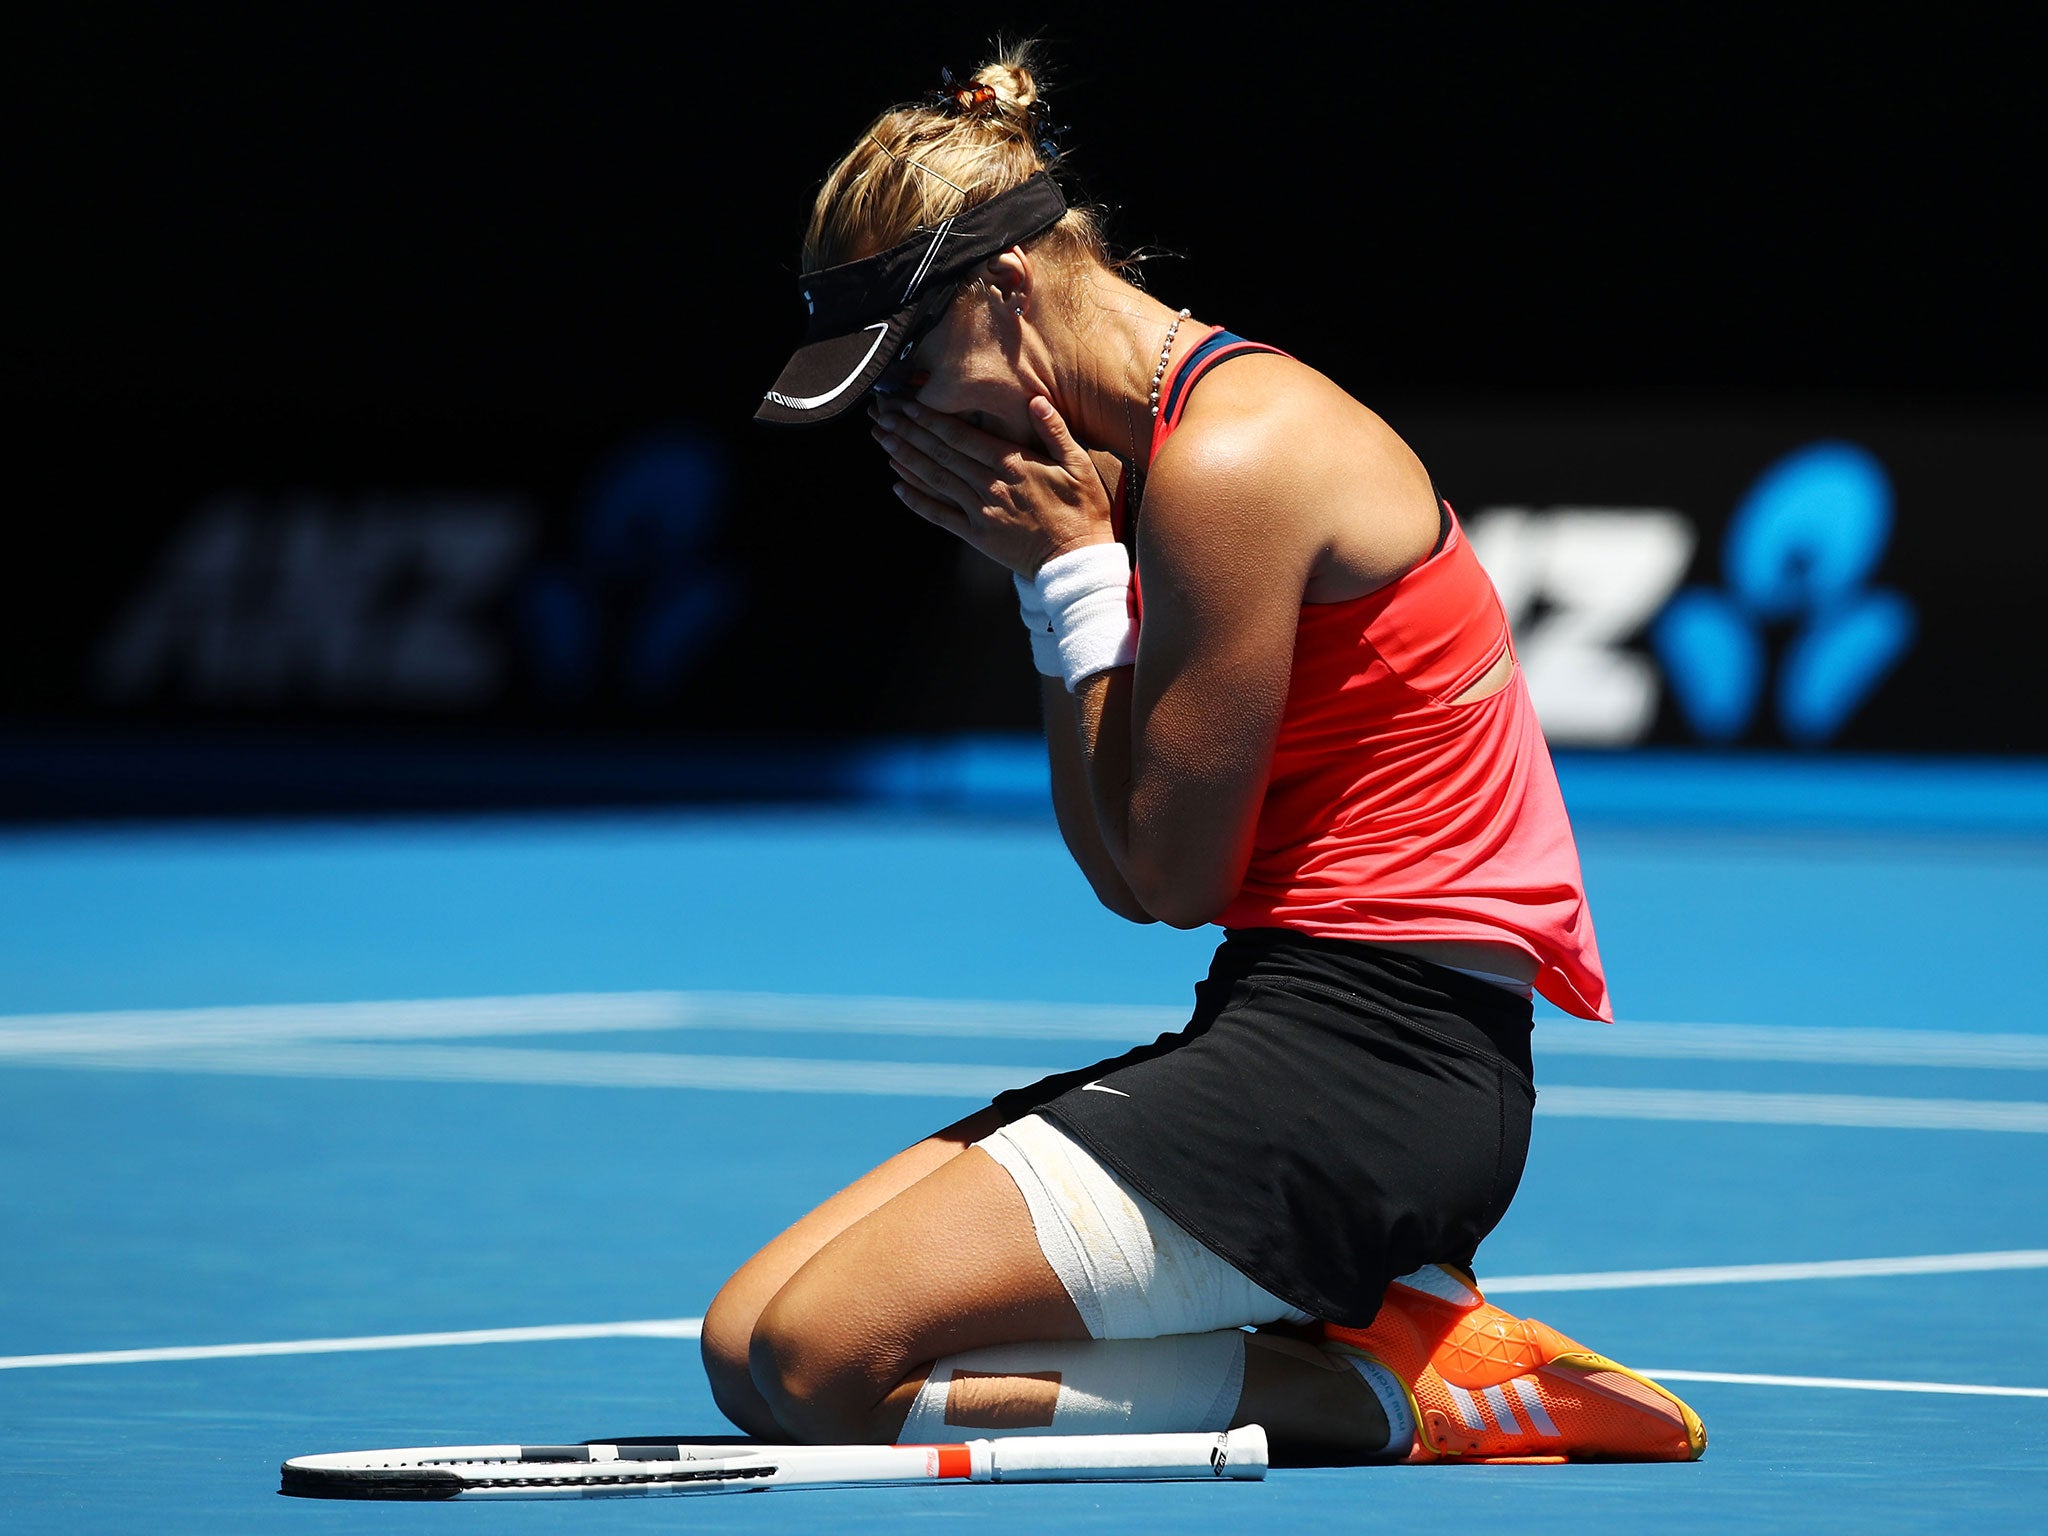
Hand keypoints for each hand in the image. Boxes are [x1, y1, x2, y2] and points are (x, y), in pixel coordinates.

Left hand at [872, 395, 1114, 575]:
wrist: (1077, 562)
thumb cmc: (1082, 512)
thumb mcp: (1078, 465)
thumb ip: (1054, 431)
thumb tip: (1035, 400)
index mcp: (1012, 464)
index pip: (962, 436)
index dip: (931, 419)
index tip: (908, 405)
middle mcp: (989, 485)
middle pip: (940, 453)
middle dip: (908, 432)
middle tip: (882, 415)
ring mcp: (980, 511)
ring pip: (935, 479)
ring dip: (905, 459)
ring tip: (882, 441)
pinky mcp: (976, 535)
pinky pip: (940, 515)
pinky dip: (916, 501)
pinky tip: (897, 486)